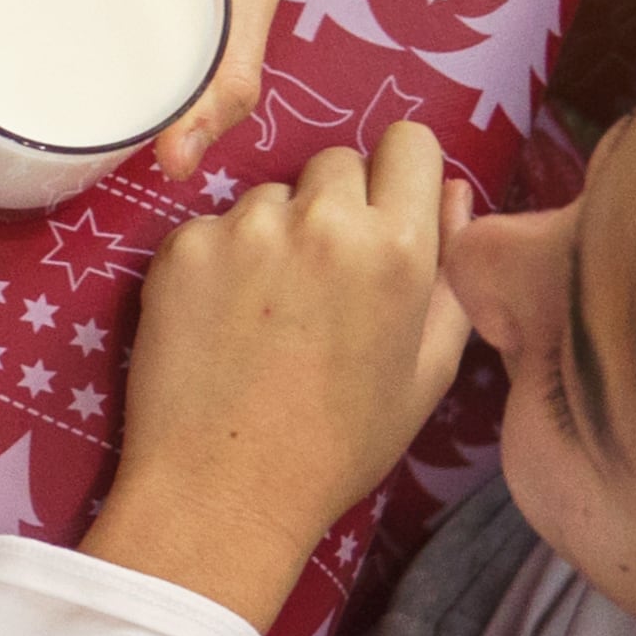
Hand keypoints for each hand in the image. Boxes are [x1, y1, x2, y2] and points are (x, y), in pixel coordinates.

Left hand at [84, 127, 474, 634]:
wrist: (224, 491)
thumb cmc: (337, 444)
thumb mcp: (427, 371)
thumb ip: (451, 275)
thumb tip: (454, 197)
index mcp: (399, 248)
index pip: (409, 144)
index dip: (397, 177)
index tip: (383, 214)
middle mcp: (324, 221)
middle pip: (337, 163)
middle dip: (335, 205)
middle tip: (320, 280)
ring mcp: (246, 228)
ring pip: (270, 195)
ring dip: (273, 233)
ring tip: (265, 315)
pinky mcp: (181, 246)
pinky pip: (210, 227)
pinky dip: (216, 261)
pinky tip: (217, 324)